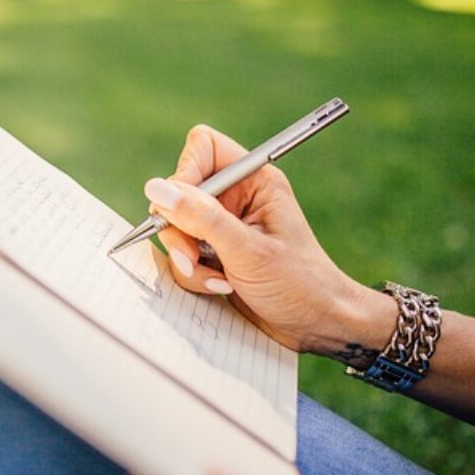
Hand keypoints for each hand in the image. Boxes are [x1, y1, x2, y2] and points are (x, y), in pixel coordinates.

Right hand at [144, 125, 396, 360]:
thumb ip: (201, 218)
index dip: (185, 173)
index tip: (181, 208)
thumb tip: (156, 189)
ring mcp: (223, 228)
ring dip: (187, 259)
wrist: (317, 326)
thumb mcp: (247, 250)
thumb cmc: (300, 284)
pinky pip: (182, 255)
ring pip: (176, 228)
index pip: (203, 148)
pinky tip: (221, 287)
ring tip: (217, 280)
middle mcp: (236, 199)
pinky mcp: (214, 254)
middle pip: (179, 192)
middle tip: (194, 256)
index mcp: (254, 181)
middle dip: (181, 229)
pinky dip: (194, 275)